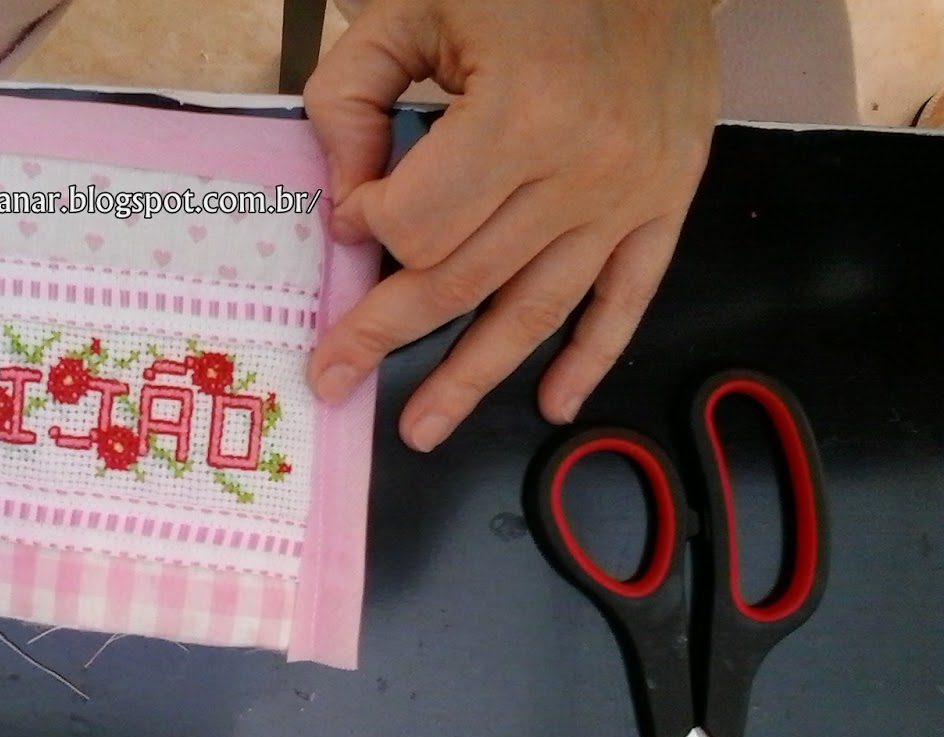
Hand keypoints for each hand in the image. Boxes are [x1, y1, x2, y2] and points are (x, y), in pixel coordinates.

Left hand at [304, 0, 719, 449]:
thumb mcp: (411, 5)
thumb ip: (352, 100)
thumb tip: (345, 206)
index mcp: (523, 110)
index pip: (419, 222)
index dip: (370, 224)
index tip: (356, 207)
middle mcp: (585, 167)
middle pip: (464, 281)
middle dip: (385, 334)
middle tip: (333, 378)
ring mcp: (633, 193)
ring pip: (536, 312)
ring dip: (472, 379)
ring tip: (421, 430)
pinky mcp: (667, 201)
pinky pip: (626, 300)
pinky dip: (589, 359)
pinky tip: (551, 405)